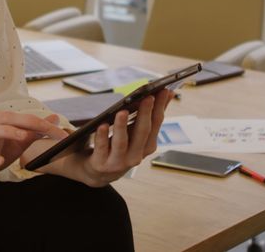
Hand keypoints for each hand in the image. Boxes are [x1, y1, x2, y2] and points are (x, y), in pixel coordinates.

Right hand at [0, 112, 66, 194]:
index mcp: (4, 121)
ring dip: (7, 132)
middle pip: (8, 118)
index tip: (63, 135)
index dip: (46, 126)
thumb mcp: (21, 141)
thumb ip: (36, 130)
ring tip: (24, 136)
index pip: (27, 119)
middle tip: (49, 131)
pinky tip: (0, 161)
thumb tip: (55, 119)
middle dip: (30, 123)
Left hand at [58, 88, 173, 186]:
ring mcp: (118, 162)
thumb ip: (148, 114)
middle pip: (142, 132)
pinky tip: (101, 125)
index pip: (156, 123)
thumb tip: (167, 93)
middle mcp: (136, 155)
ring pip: (122, 143)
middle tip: (147, 97)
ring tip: (122, 111)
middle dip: (145, 113)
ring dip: (122, 126)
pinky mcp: (101, 164)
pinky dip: (102, 137)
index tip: (163, 91)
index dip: (160, 107)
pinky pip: (102, 148)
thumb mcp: (134, 132)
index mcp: (147, 146)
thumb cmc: (117, 146)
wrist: (97, 172)